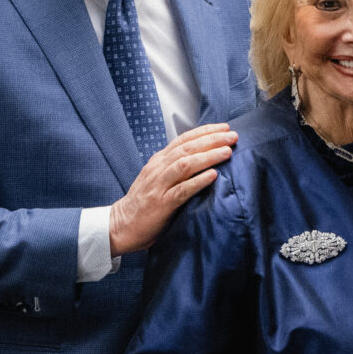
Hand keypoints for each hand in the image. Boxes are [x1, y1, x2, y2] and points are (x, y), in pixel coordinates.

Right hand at [108, 123, 236, 256]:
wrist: (120, 225)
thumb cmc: (143, 204)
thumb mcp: (157, 179)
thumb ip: (174, 168)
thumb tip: (203, 160)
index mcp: (158, 161)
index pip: (183, 139)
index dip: (204, 132)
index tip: (224, 128)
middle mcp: (158, 169)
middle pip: (187, 148)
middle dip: (211, 140)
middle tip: (232, 136)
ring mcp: (159, 186)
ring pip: (185, 165)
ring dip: (208, 156)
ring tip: (227, 152)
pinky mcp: (161, 204)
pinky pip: (182, 190)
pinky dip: (198, 181)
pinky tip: (213, 175)